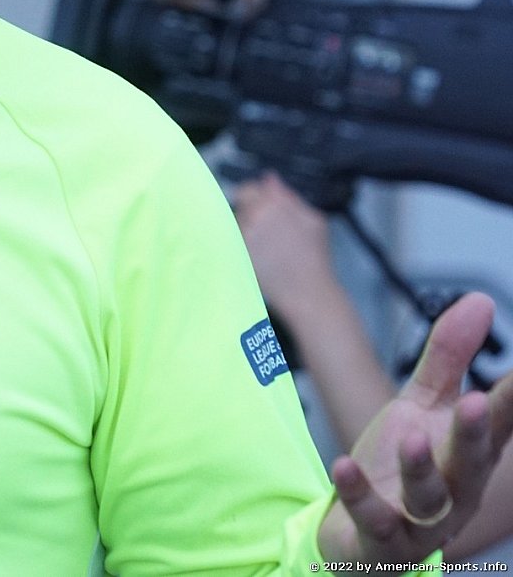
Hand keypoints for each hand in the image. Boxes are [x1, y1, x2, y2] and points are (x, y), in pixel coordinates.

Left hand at [233, 172, 341, 320]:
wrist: (307, 290)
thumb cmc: (315, 256)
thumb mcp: (313, 220)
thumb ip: (290, 197)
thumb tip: (270, 178)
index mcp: (276, 202)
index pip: (252, 186)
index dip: (257, 194)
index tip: (263, 203)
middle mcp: (256, 213)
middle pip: (240, 199)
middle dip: (250, 207)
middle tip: (265, 225)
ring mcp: (244, 231)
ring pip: (236, 217)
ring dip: (246, 223)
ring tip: (266, 242)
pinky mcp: (237, 248)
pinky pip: (233, 236)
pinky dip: (242, 240)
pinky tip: (260, 252)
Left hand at [317, 292, 512, 563]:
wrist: (358, 532)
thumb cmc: (401, 465)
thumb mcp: (420, 404)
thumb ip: (447, 357)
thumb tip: (482, 299)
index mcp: (469, 454)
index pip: (497, 422)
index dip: (512, 397)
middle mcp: (454, 490)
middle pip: (469, 463)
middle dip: (475, 434)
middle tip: (479, 401)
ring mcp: (419, 520)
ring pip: (428, 499)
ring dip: (422, 469)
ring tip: (411, 436)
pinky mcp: (380, 539)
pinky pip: (372, 519)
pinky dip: (359, 494)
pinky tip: (343, 465)